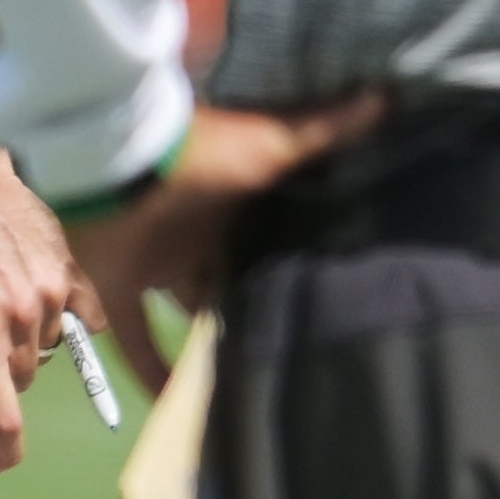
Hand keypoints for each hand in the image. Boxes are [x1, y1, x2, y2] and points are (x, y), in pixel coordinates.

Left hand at [0, 133, 89, 472]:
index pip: (2, 414)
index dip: (4, 448)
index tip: (2, 462)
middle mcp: (18, 319)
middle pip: (21, 378)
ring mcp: (49, 293)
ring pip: (45, 346)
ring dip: (25, 337)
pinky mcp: (68, 267)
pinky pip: (84, 315)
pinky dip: (69, 317)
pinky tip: (44, 296)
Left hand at [61, 91, 389, 388]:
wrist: (113, 162)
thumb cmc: (195, 154)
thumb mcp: (269, 145)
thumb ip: (323, 129)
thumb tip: (385, 96)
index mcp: (228, 201)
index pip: (261, 234)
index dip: (284, 253)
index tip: (318, 277)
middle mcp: (194, 234)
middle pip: (225, 273)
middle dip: (248, 296)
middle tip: (288, 330)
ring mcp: (155, 262)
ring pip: (186, 305)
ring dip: (207, 332)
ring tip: (247, 368)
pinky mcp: (120, 289)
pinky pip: (136, 341)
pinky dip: (151, 370)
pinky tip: (174, 402)